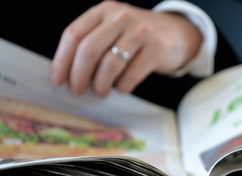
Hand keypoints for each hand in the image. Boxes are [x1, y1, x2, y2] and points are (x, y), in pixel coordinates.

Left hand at [51, 1, 202, 96]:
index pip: (74, 34)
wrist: (177, 34)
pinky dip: (122, 87)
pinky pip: (131, 75)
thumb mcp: (114, 29)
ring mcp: (141, 32)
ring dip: (100, 84)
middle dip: (78, 75)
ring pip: (110, 64)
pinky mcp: (156, 48)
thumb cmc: (138, 38)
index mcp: (104, 10)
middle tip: (76, 91)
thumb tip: (68, 74)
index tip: (57, 81)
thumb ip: (94, 42)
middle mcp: (121, 17)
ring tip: (99, 92)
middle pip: (89, 49)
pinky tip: (121, 88)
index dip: (62, 60)